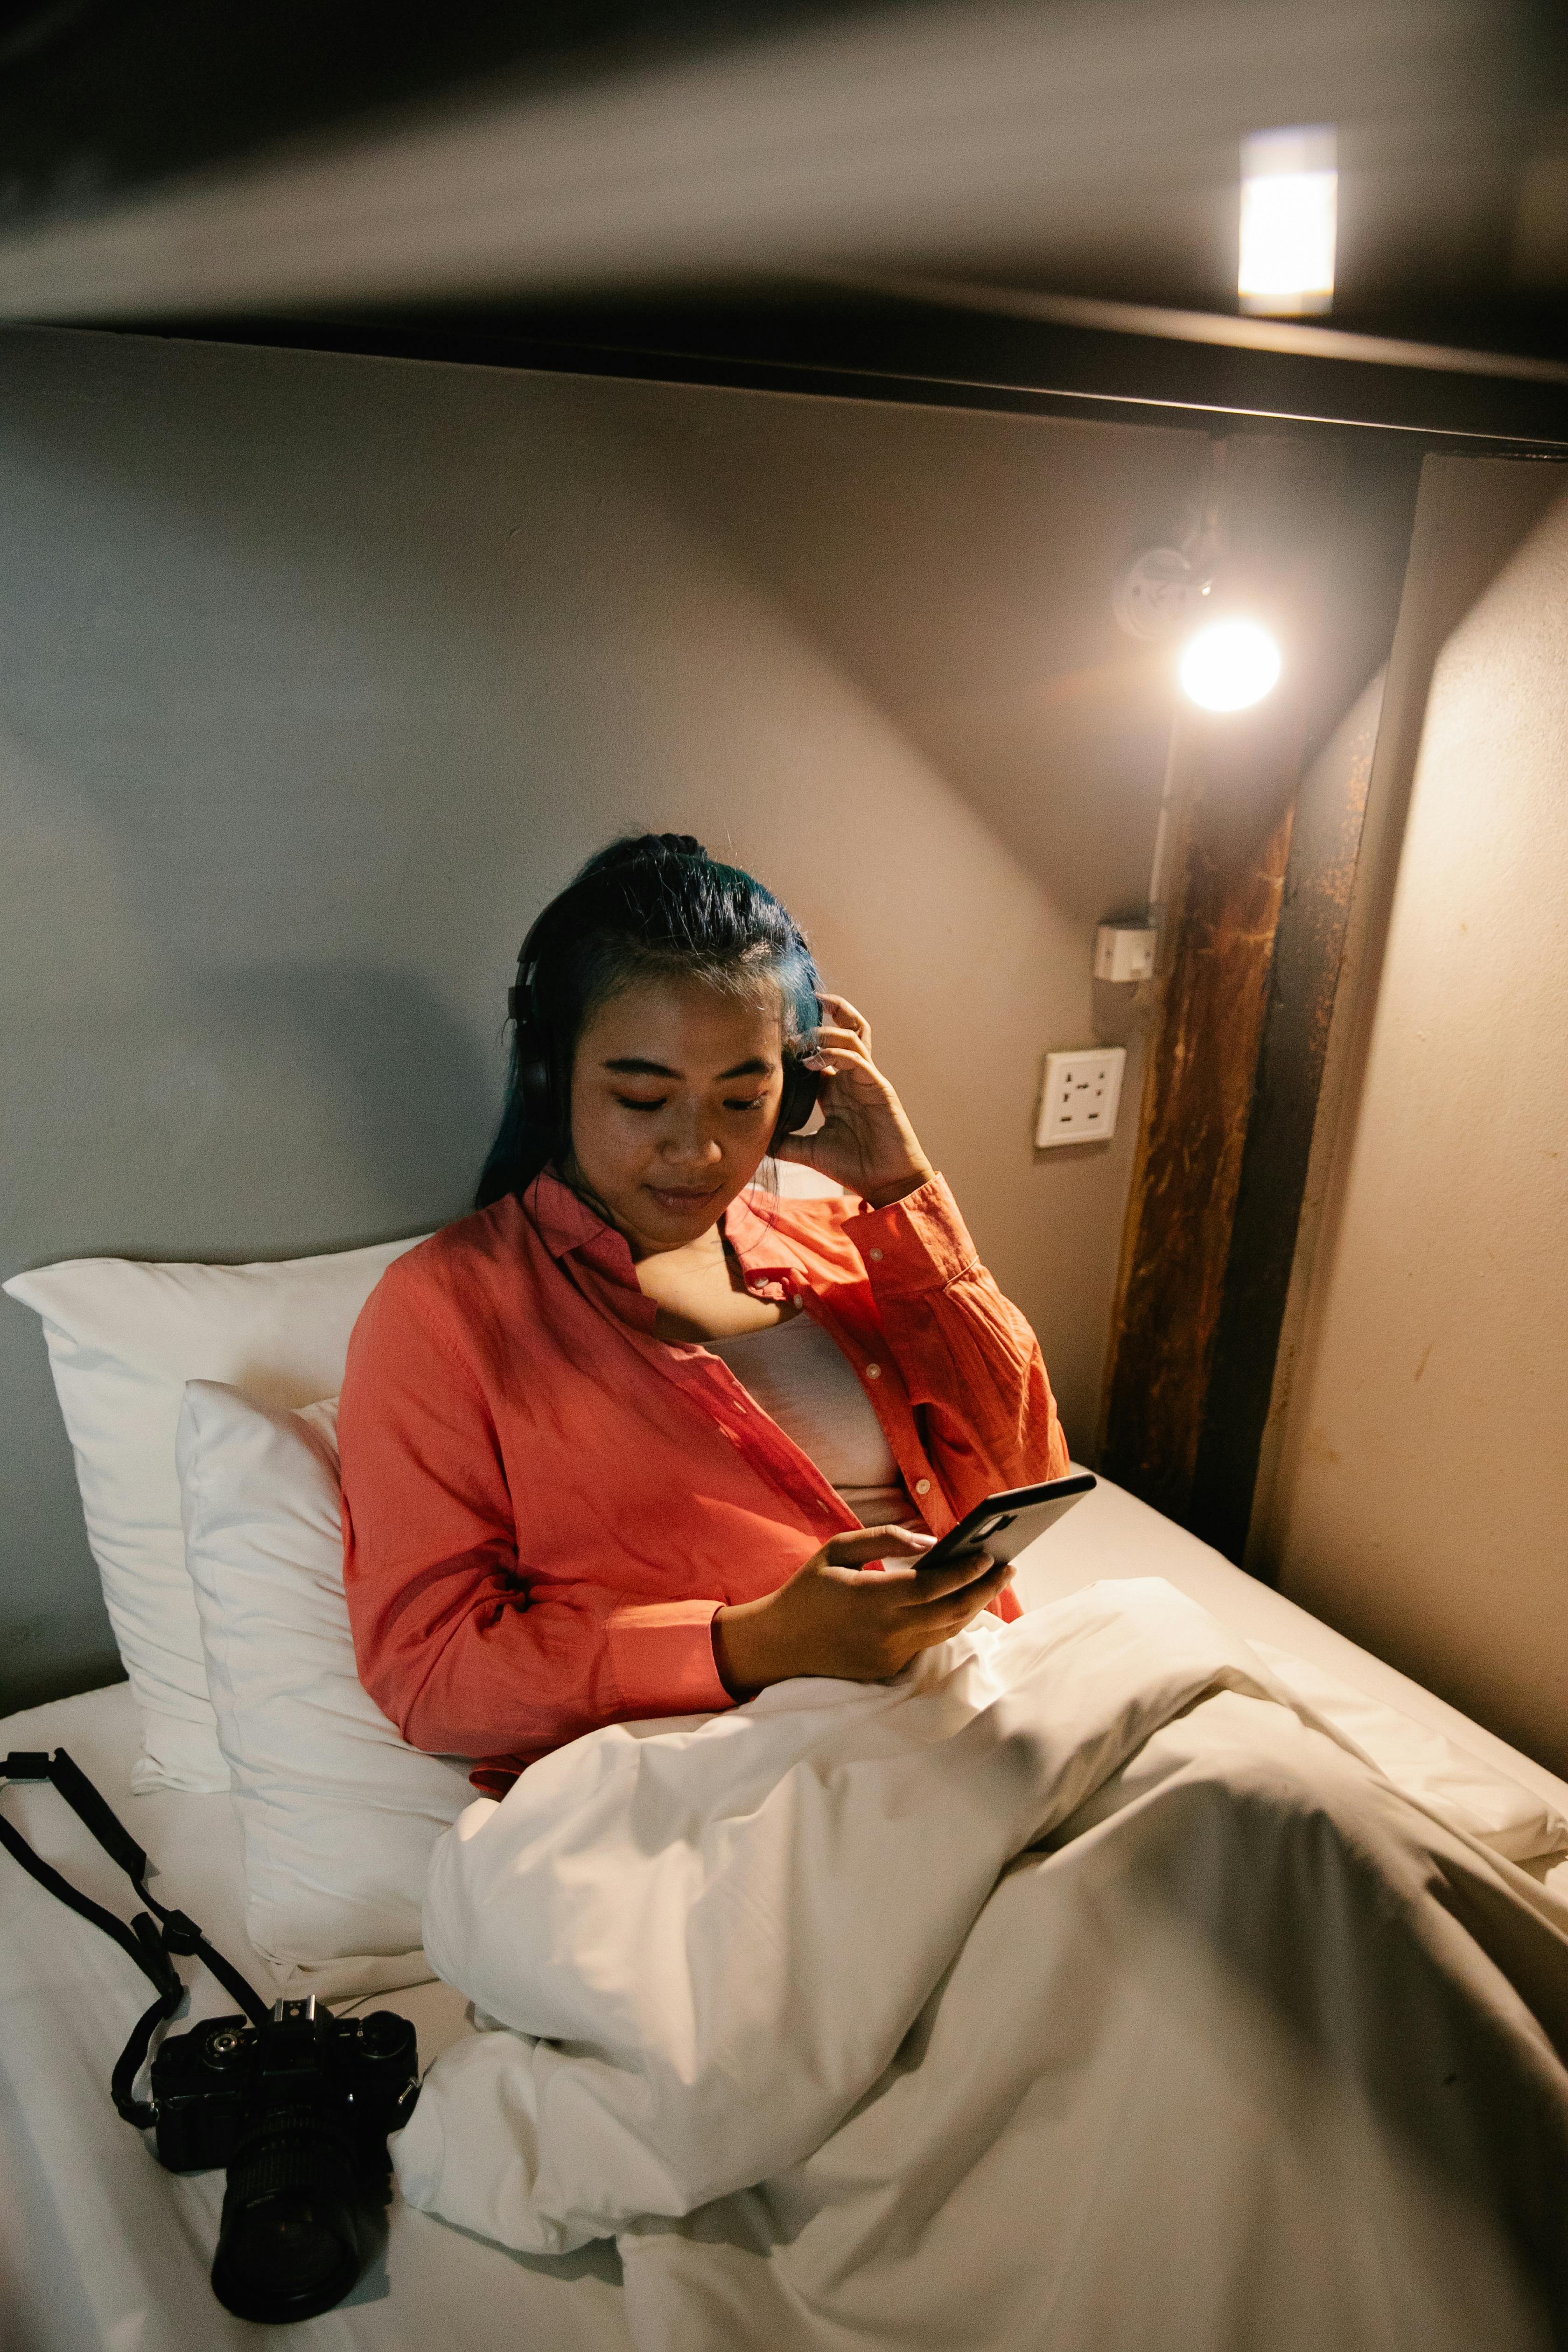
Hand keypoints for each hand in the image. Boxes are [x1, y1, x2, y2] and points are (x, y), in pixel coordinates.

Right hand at [711, 1526, 1011, 1697]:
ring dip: (974, 1607)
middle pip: (951, 1612)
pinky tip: (963, 1603)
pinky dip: (950, 1622)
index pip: (933, 1587)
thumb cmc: (809, 1589)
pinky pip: (929, 1642)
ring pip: (947, 1631)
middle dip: (984, 1589)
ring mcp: (890, 1655)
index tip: (990, 1555)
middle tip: (1009, 1567)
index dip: (966, 1572)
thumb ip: (884, 1539)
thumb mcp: (837, 1549)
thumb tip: (932, 1542)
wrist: (780, 1644)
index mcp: (871, 1598)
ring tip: (993, 1582)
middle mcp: (886, 1631)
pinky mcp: (890, 1668)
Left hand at [776, 990, 933, 1209]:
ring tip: (802, 1038)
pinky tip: (815, 1060)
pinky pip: (859, 1059)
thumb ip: (785, 1142)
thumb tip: (756, 1140)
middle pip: (847, 1030)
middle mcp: (853, 1079)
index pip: (821, 1051)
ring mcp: (868, 1080)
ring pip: (853, 1036)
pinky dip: (837, 1053)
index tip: (778, 1031)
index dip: (802, 1038)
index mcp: (837, 1089)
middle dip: (832, 1009)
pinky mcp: (880, 1088)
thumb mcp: (809, 1151)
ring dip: (827, 1031)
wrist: (887, 1185)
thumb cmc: (854, 1166)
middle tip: (807, 999)